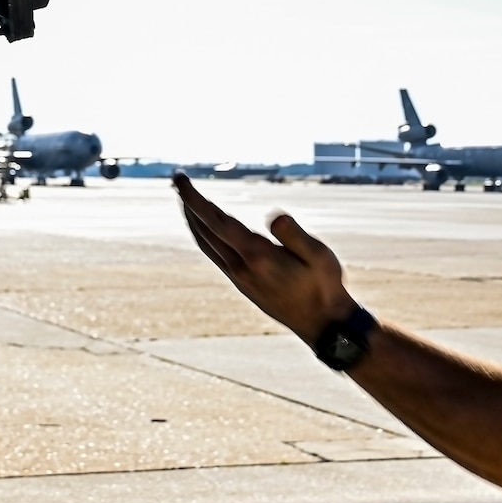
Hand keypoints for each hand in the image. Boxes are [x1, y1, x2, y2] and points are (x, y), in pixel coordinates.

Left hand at [173, 173, 354, 342]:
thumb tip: (274, 217)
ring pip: (205, 243)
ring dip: (192, 219)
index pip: (216, 222)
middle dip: (188, 203)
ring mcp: (239, 277)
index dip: (195, 199)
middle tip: (177, 178)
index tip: (180, 180)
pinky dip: (203, 234)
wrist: (321, 324)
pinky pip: (213, 253)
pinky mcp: (241, 283)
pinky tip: (205, 227)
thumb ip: (295, 236)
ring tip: (185, 198)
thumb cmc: (324, 285)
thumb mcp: (320, 257)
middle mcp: (241, 267)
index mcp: (257, 256)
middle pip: (204, 230)